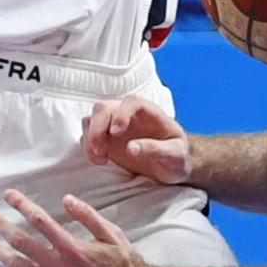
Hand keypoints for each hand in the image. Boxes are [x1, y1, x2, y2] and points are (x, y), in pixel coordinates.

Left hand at [0, 189, 167, 266]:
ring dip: (0, 253)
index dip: (21, 205)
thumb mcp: (112, 235)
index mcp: (73, 248)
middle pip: (22, 243)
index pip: (39, 221)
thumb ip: (88, 216)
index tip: (8, 195)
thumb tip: (67, 200)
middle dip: (1, 226)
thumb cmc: (127, 266)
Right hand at [78, 94, 192, 184]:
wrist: (172, 164)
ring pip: (92, 120)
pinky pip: (89, 136)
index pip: (131, 102)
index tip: (116, 133)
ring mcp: (114, 125)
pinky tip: (100, 161)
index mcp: (150, 113)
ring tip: (100, 159)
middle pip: (104, 108)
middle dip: (97, 128)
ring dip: (90, 138)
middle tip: (100, 150)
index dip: (121, 114)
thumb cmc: (177, 157)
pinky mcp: (106, 139)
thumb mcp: (175, 155)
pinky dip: (88, 147)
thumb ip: (156, 149)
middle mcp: (129, 115)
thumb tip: (132, 148)